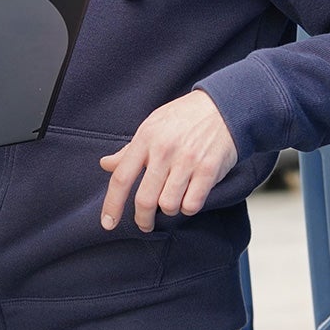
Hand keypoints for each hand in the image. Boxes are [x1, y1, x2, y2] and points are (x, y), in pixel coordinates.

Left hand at [99, 89, 237, 231]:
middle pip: (145, 199)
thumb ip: (129, 150)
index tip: (107, 223)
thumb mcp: (152, 126)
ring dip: (168, 210)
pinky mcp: (208, 170)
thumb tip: (105, 165)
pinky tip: (189, 197)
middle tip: (144, 224)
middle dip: (142, 219)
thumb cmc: (184, 117)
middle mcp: (164, 151)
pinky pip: (192, 204)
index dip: (112, 205)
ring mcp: (187, 161)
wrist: (223, 106)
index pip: (121, 178)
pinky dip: (188, 207)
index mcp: (145, 138)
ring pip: (168, 205)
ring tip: (172, 200)